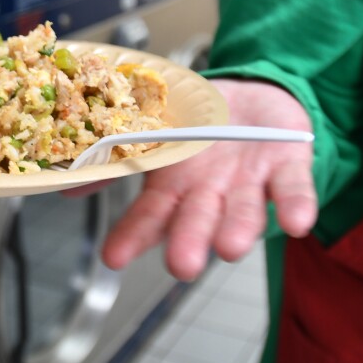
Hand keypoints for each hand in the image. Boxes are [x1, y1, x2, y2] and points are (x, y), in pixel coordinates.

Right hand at [66, 79, 316, 280]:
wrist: (254, 96)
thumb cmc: (201, 123)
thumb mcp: (155, 132)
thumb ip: (118, 159)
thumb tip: (64, 183)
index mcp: (176, 185)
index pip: (151, 215)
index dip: (132, 236)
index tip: (112, 258)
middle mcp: (211, 192)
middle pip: (197, 219)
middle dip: (190, 242)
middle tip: (182, 265)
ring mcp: (249, 182)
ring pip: (244, 211)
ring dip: (238, 229)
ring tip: (230, 247)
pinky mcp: (288, 164)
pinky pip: (294, 187)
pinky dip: (296, 205)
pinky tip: (298, 224)